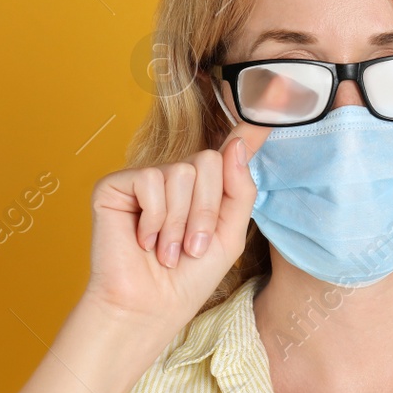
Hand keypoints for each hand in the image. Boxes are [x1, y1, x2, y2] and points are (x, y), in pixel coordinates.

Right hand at [85, 121, 271, 337]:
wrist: (148, 307)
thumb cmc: (186, 279)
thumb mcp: (228, 235)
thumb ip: (239, 189)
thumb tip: (239, 141)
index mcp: (204, 188)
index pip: (228, 149)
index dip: (250, 123)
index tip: (277, 85)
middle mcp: (175, 176)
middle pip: (208, 161)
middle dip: (205, 212)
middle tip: (190, 248)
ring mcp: (145, 178)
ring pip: (182, 174)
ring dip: (179, 223)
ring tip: (167, 251)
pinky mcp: (115, 185)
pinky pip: (151, 181)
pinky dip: (154, 218)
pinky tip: (143, 240)